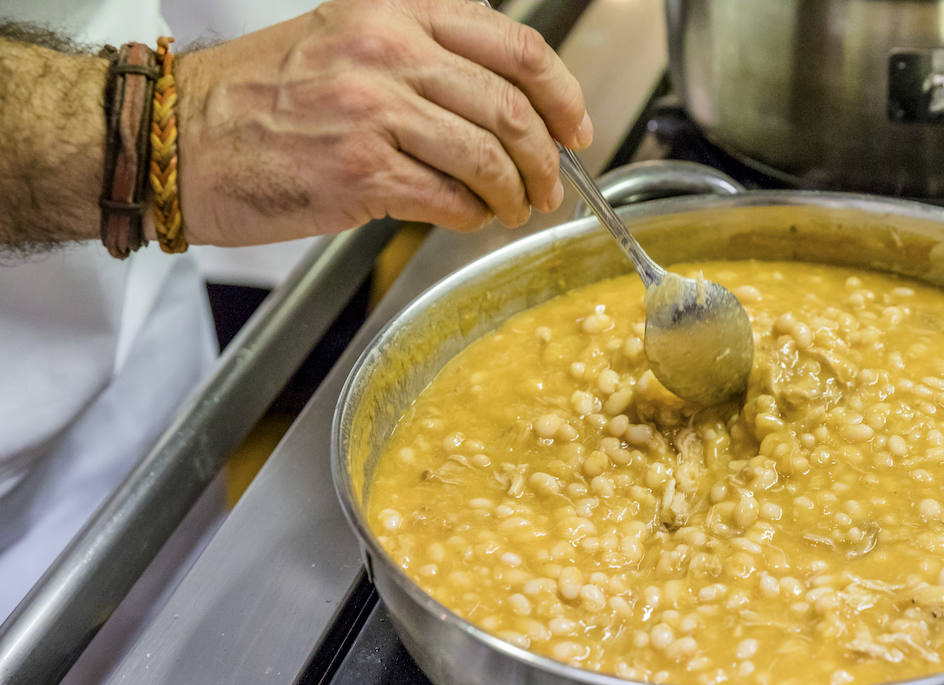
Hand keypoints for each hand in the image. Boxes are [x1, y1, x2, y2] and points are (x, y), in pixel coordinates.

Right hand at [175, 0, 591, 245]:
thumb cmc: (258, 99)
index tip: (577, 129)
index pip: (514, 45)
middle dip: (547, 159)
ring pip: (489, 156)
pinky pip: (449, 198)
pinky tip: (466, 218)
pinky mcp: (361, 171)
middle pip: (512, 107)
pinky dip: (471, 215)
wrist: (178, 139)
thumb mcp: (344, 42)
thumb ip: (422, 57)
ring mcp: (374, 111)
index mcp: (394, 13)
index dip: (563, 94)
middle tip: (550, 187)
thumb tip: (505, 107)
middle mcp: (389, 52)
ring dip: (515, 194)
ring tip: (512, 210)